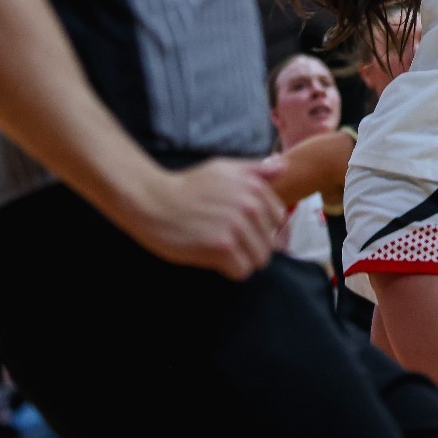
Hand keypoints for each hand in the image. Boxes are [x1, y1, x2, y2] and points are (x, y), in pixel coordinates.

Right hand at [132, 158, 287, 280]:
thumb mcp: (222, 168)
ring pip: (258, 260)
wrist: (153, 201)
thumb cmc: (186, 187)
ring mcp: (236, 226)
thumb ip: (255, 169)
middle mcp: (249, 205)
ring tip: (219, 249)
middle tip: (224, 238)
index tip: (239, 225)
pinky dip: (229, 270)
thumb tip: (283, 166)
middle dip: (250, 245)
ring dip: (240, 260)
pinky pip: (241, 271)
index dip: (259, 226)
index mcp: (253, 187)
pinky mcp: (222, 247)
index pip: (277, 219)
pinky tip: (212, 257)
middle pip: (268, 243)